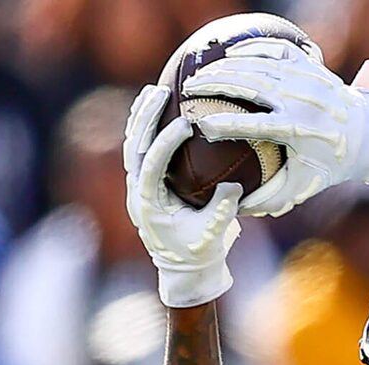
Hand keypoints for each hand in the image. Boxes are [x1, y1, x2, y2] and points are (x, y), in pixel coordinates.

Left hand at [124, 84, 243, 307]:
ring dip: (142, 116)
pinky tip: (152, 106)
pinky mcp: (145, 182)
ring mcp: (137, 185)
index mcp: (148, 204)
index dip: (165, 142)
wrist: (184, 270)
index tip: (184, 123)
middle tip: (162, 92)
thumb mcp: (212, 237)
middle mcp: (137, 191)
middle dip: (147, 117)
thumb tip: (234, 187)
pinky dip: (144, 127)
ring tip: (154, 91)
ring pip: (133, 143)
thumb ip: (221, 213)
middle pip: (134, 146)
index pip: (152, 165)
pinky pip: (140, 148)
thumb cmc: (199, 255)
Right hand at [182, 41, 368, 217]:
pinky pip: (274, 49)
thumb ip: (269, 198)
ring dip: (224, 66)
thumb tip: (236, 207)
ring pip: (257, 64)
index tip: (202, 125)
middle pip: (249, 85)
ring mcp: (305, 78)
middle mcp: (301, 100)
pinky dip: (249, 48)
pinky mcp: (308, 64)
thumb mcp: (303, 186)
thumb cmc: (328, 164)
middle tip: (188, 89)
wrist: (367, 132)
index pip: (254, 125)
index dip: (226, 124)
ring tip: (200, 73)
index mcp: (298, 130)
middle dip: (214, 84)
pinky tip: (229, 53)